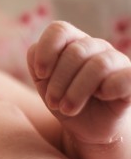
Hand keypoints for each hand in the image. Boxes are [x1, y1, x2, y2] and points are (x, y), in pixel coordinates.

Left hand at [27, 21, 130, 143]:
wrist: (86, 128)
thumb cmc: (64, 100)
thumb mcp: (43, 82)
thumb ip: (36, 61)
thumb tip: (37, 52)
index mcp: (74, 43)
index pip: (59, 30)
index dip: (46, 51)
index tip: (40, 74)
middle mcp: (97, 47)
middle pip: (75, 52)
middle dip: (58, 82)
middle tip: (53, 102)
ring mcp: (118, 62)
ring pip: (98, 65)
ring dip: (76, 92)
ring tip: (67, 108)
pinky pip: (125, 78)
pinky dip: (109, 89)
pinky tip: (102, 97)